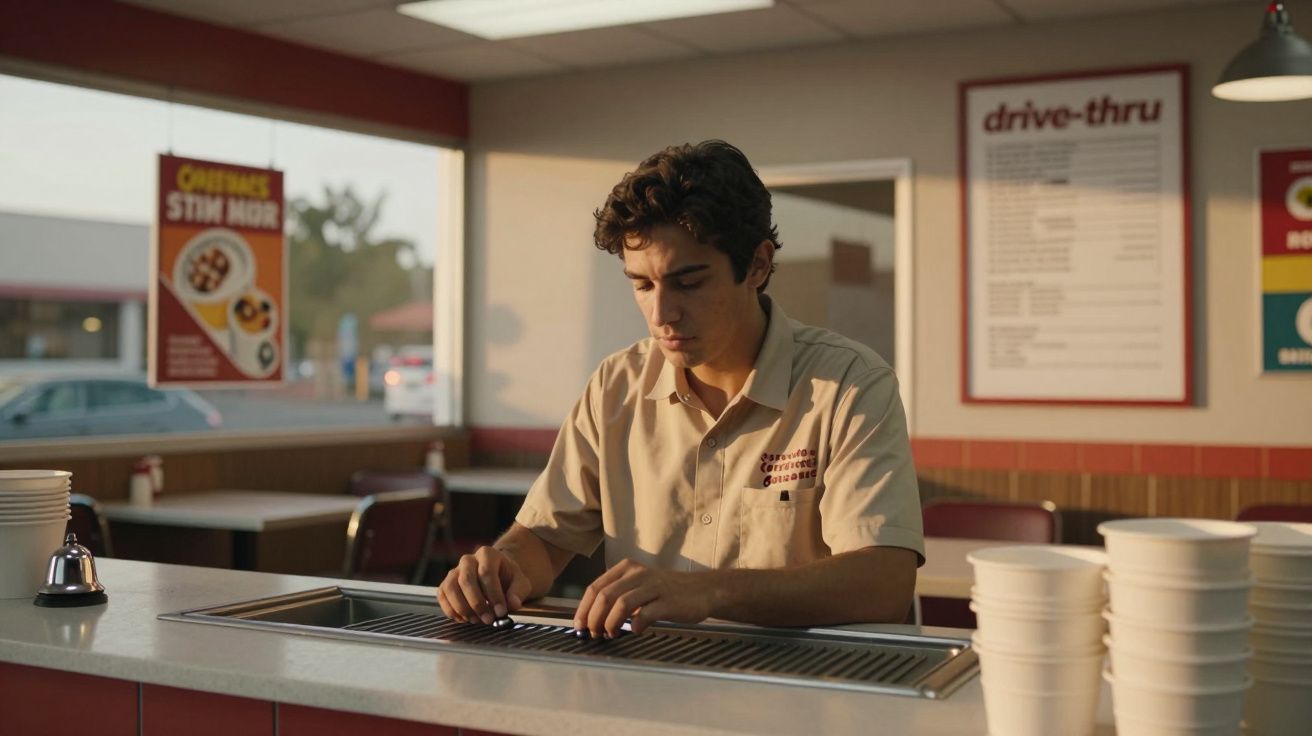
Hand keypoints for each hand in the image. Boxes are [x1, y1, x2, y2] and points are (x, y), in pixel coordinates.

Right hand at [436, 546, 531, 624]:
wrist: (496, 577)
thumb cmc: (508, 579)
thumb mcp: (520, 582)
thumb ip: (518, 592)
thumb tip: (512, 603)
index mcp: (488, 554)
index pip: (487, 573)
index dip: (493, 594)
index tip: (501, 612)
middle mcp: (468, 560)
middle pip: (466, 580)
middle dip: (477, 603)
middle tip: (488, 620)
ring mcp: (454, 571)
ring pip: (451, 588)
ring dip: (463, 608)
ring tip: (476, 620)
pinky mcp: (445, 584)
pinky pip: (442, 596)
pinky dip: (451, 610)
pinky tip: (464, 619)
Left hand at [573, 558, 715, 637]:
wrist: (702, 590)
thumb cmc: (666, 592)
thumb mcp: (639, 585)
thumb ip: (617, 596)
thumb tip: (592, 619)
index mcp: (626, 568)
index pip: (595, 587)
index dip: (583, 609)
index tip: (579, 626)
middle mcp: (638, 574)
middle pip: (604, 596)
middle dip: (594, 618)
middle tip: (594, 634)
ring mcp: (654, 586)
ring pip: (621, 604)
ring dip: (610, 623)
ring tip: (610, 634)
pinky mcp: (668, 601)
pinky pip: (645, 614)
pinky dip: (635, 625)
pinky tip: (634, 631)